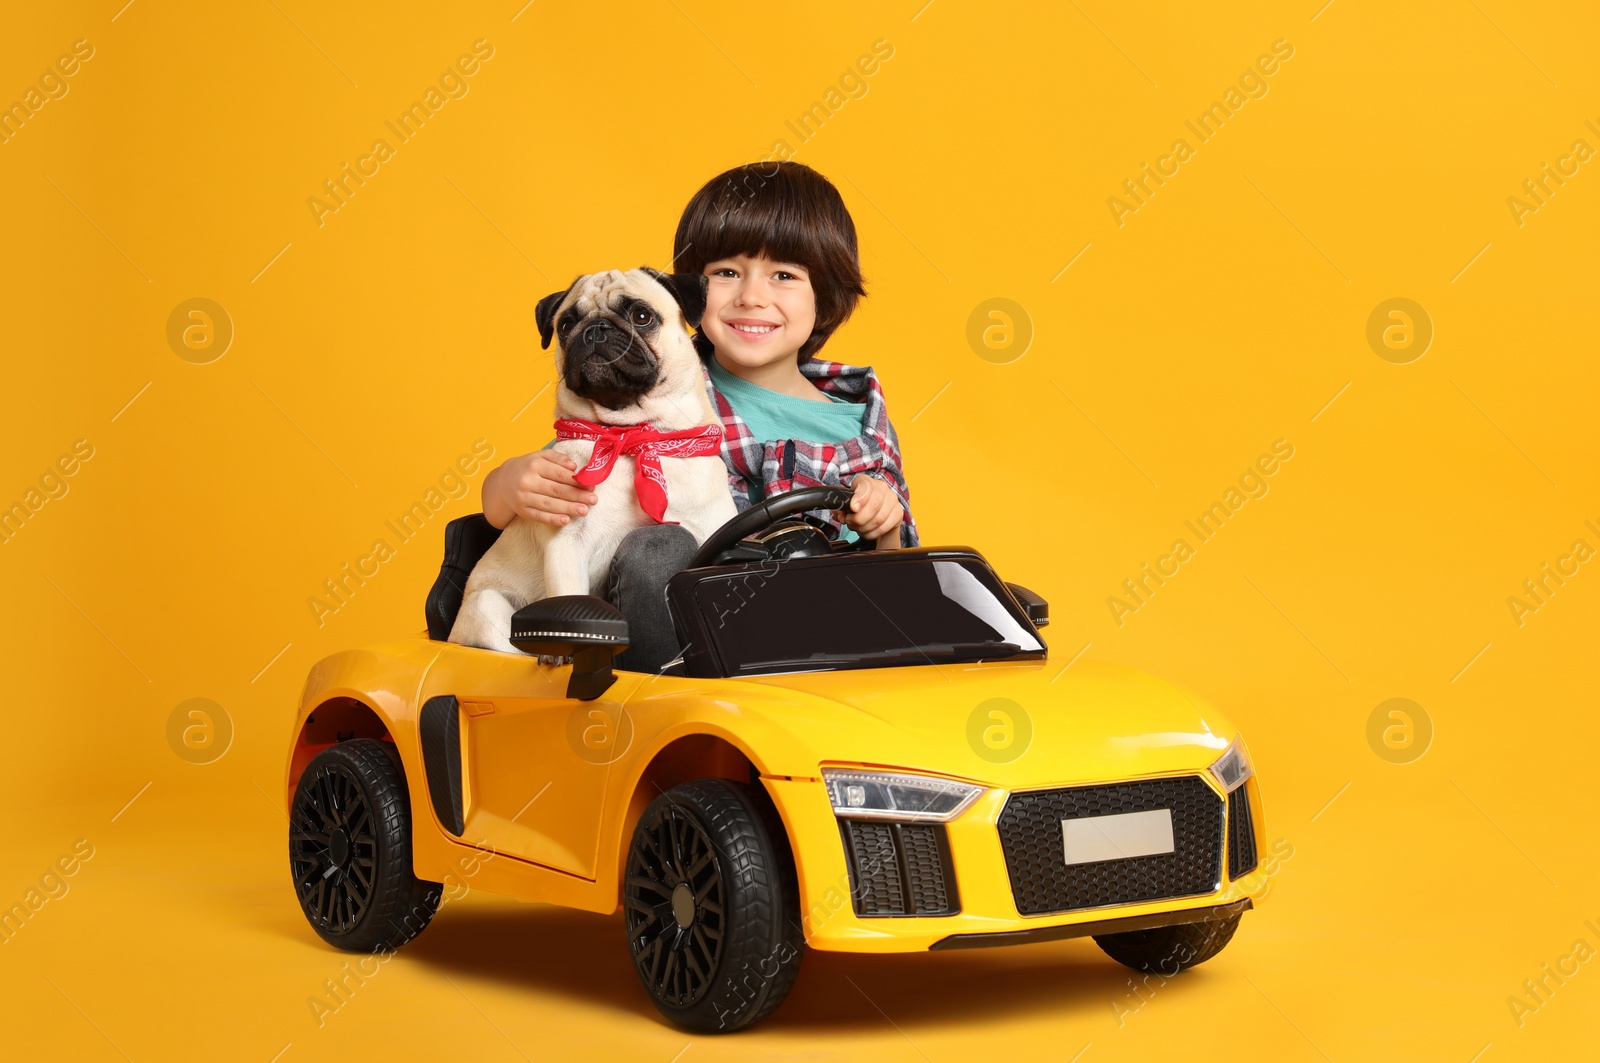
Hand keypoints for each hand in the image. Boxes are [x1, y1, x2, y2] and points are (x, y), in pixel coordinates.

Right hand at [483, 450, 597, 529]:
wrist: (502, 482)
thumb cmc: (528, 467)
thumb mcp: (540, 456)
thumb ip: (558, 458)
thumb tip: (573, 467)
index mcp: (535, 465)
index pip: (559, 474)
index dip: (576, 481)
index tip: (591, 486)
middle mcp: (528, 481)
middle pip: (556, 490)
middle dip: (576, 496)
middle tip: (593, 500)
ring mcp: (523, 497)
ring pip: (549, 504)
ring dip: (568, 508)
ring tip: (584, 510)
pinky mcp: (522, 510)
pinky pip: (539, 516)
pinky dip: (552, 519)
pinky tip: (565, 520)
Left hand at [840, 474, 902, 547]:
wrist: (879, 510)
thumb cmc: (861, 505)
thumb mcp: (848, 502)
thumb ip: (842, 509)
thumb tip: (841, 517)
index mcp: (867, 481)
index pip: (866, 487)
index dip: (859, 498)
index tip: (853, 509)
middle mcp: (882, 487)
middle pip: (874, 505)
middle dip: (859, 519)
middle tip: (850, 523)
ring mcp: (892, 500)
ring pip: (878, 519)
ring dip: (864, 528)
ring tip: (858, 528)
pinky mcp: (898, 513)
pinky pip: (884, 527)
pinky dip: (872, 533)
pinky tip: (866, 532)